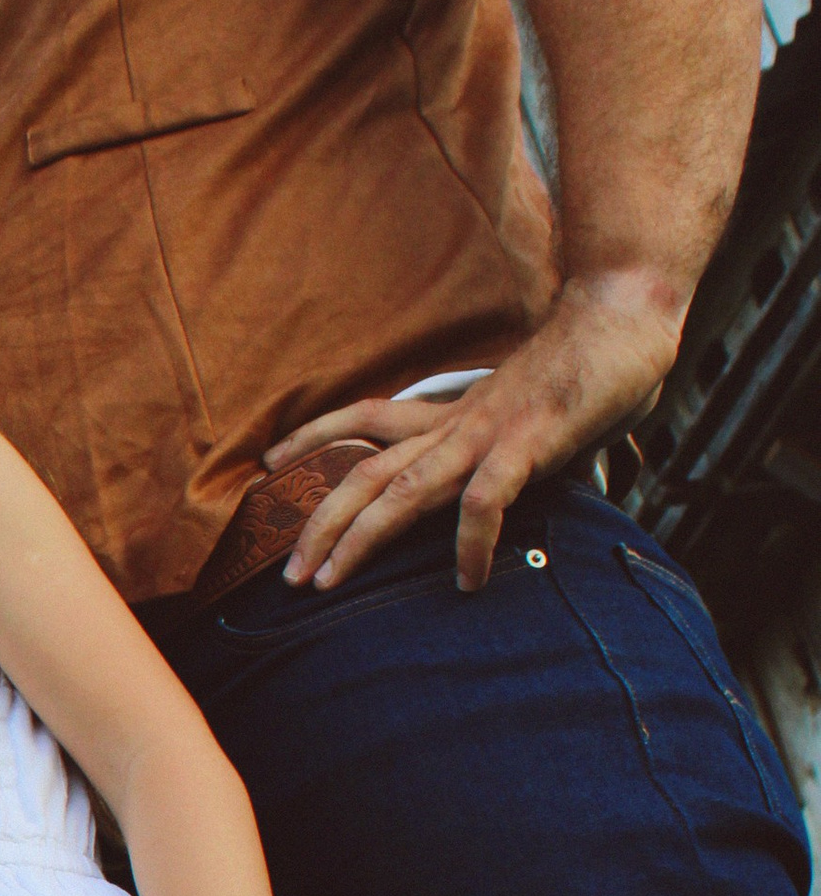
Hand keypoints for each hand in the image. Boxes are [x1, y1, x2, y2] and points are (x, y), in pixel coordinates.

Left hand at [265, 265, 685, 592]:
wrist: (625, 311)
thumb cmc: (588, 363)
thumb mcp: (534, 413)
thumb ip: (521, 451)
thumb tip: (532, 482)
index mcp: (454, 412)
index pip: (367, 418)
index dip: (315, 438)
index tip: (270, 463)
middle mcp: (457, 422)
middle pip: (365, 470)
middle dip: (319, 522)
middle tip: (288, 575)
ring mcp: (488, 432)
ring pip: (402, 488)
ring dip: (359, 538)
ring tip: (328, 583)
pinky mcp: (529, 442)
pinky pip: (485, 499)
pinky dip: (471, 542)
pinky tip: (467, 581)